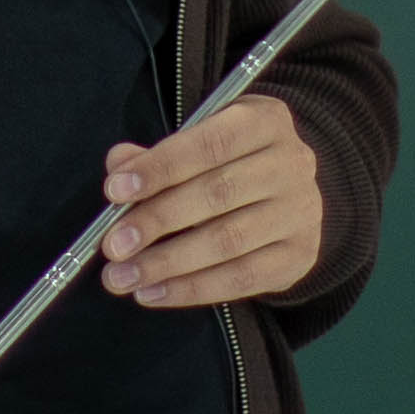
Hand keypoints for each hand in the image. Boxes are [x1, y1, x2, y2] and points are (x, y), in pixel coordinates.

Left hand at [97, 102, 324, 311]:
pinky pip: (241, 278)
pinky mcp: (300, 256)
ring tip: (122, 277)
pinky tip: (153, 293)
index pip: (209, 143)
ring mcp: (301, 212)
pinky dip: (192, 289)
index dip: (160, 167)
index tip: (114, 191)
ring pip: (228, 242)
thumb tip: (119, 165)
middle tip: (113, 245)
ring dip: (167, 263)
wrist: (288, 196)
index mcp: (265, 121)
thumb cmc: (231, 163)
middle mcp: (292, 164)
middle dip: (157, 221)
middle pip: (217, 194)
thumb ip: (158, 155)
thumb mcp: (199, 143)